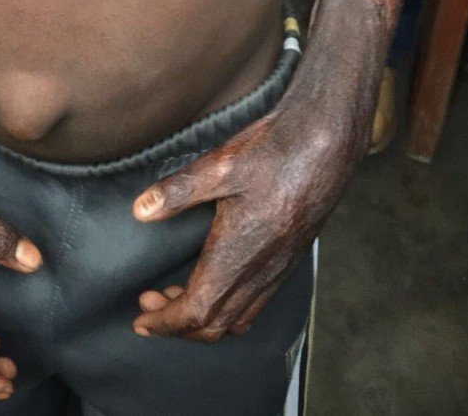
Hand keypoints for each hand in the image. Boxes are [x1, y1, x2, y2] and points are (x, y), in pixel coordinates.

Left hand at [131, 105, 342, 341]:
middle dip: (178, 325)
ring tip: (176, 296)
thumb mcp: (219, 164)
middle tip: (150, 304)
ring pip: (239, 319)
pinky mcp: (290, 257)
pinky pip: (257, 302)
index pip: (197, 312)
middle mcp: (262, 270)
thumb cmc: (276, 149)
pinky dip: (229, 308)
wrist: (327, 141)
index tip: (140, 319)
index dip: (165, 322)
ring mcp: (280, 267)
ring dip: (204, 320)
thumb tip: (141, 211)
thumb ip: (177, 191)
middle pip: (216, 326)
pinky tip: (217, 283)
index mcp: (240, 254)